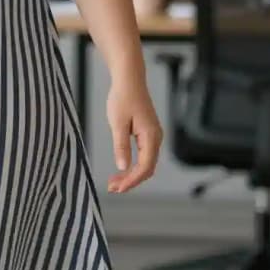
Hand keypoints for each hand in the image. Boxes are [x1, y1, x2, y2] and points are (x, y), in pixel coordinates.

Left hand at [105, 75, 162, 192]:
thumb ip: (121, 145)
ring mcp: (153, 136)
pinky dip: (133, 166)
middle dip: (131, 181)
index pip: (145, 166)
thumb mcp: (117, 123)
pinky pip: (144, 156)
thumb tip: (123, 166)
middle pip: (147, 168)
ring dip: (131, 175)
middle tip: (112, 189)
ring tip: (114, 183)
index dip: (132, 180)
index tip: (118, 188)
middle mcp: (156, 138)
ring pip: (145, 163)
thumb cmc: (123, 97)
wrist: (129, 80)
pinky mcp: (148, 134)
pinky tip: (121, 171)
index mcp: (151, 135)